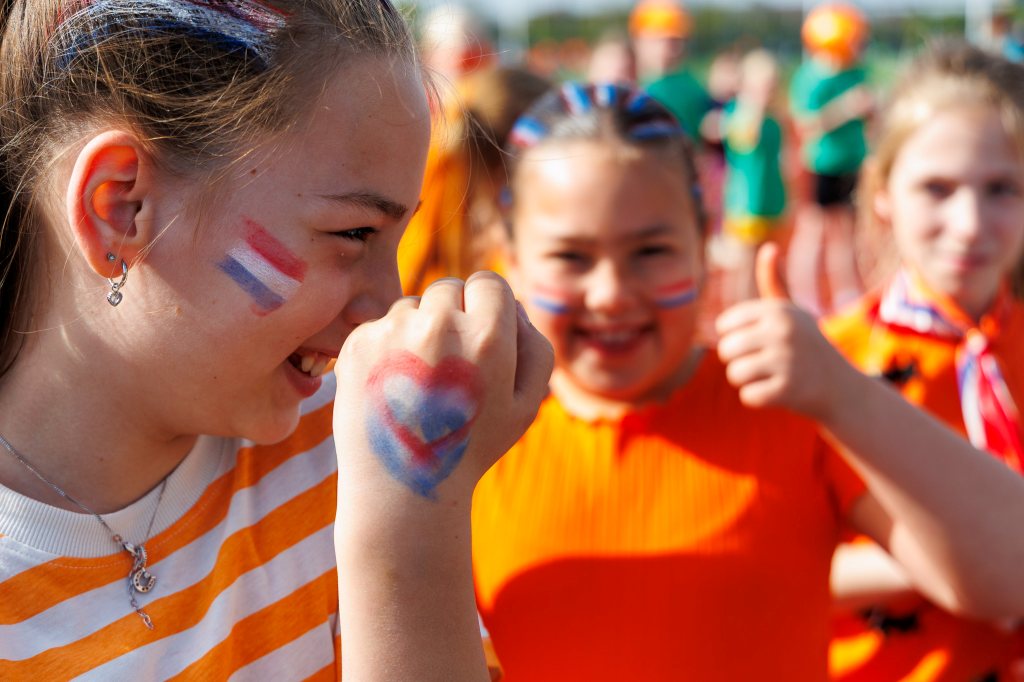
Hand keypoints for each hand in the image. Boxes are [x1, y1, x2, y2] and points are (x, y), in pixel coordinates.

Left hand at [333, 271, 551, 679]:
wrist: (403, 488)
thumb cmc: (471, 445)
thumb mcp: (526, 405)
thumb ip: (535, 346)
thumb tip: (512, 304)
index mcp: (487, 335)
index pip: (487, 282)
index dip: (486, 309)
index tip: (479, 338)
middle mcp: (439, 325)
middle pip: (448, 289)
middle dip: (453, 316)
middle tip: (449, 365)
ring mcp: (393, 333)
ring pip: (412, 307)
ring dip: (418, 332)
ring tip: (420, 385)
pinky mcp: (358, 344)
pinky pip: (380, 326)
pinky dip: (387, 349)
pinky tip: (394, 389)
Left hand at [715, 243, 852, 420]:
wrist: (839, 385)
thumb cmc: (805, 344)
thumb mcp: (791, 311)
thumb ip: (773, 282)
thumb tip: (769, 248)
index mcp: (776, 310)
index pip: (724, 325)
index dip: (734, 337)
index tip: (757, 340)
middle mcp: (781, 331)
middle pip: (725, 350)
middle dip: (738, 360)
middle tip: (764, 361)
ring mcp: (785, 360)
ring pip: (734, 374)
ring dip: (747, 380)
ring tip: (771, 375)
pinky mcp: (787, 390)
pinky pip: (748, 396)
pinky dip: (758, 398)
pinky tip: (778, 391)